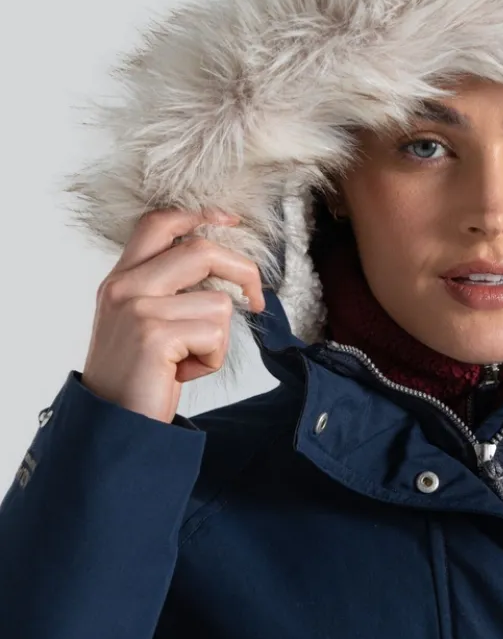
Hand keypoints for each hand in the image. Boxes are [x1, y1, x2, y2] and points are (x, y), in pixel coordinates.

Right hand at [82, 208, 265, 424]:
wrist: (111, 424)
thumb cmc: (137, 377)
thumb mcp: (143, 324)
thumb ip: (168, 292)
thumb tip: (221, 278)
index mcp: (121, 279)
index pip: (159, 224)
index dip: (198, 215)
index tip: (230, 220)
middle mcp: (125, 287)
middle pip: (201, 250)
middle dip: (243, 272)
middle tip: (256, 299)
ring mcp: (138, 309)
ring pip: (218, 302)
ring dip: (219, 339)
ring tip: (189, 359)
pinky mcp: (154, 335)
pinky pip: (215, 334)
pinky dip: (212, 359)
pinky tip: (183, 373)